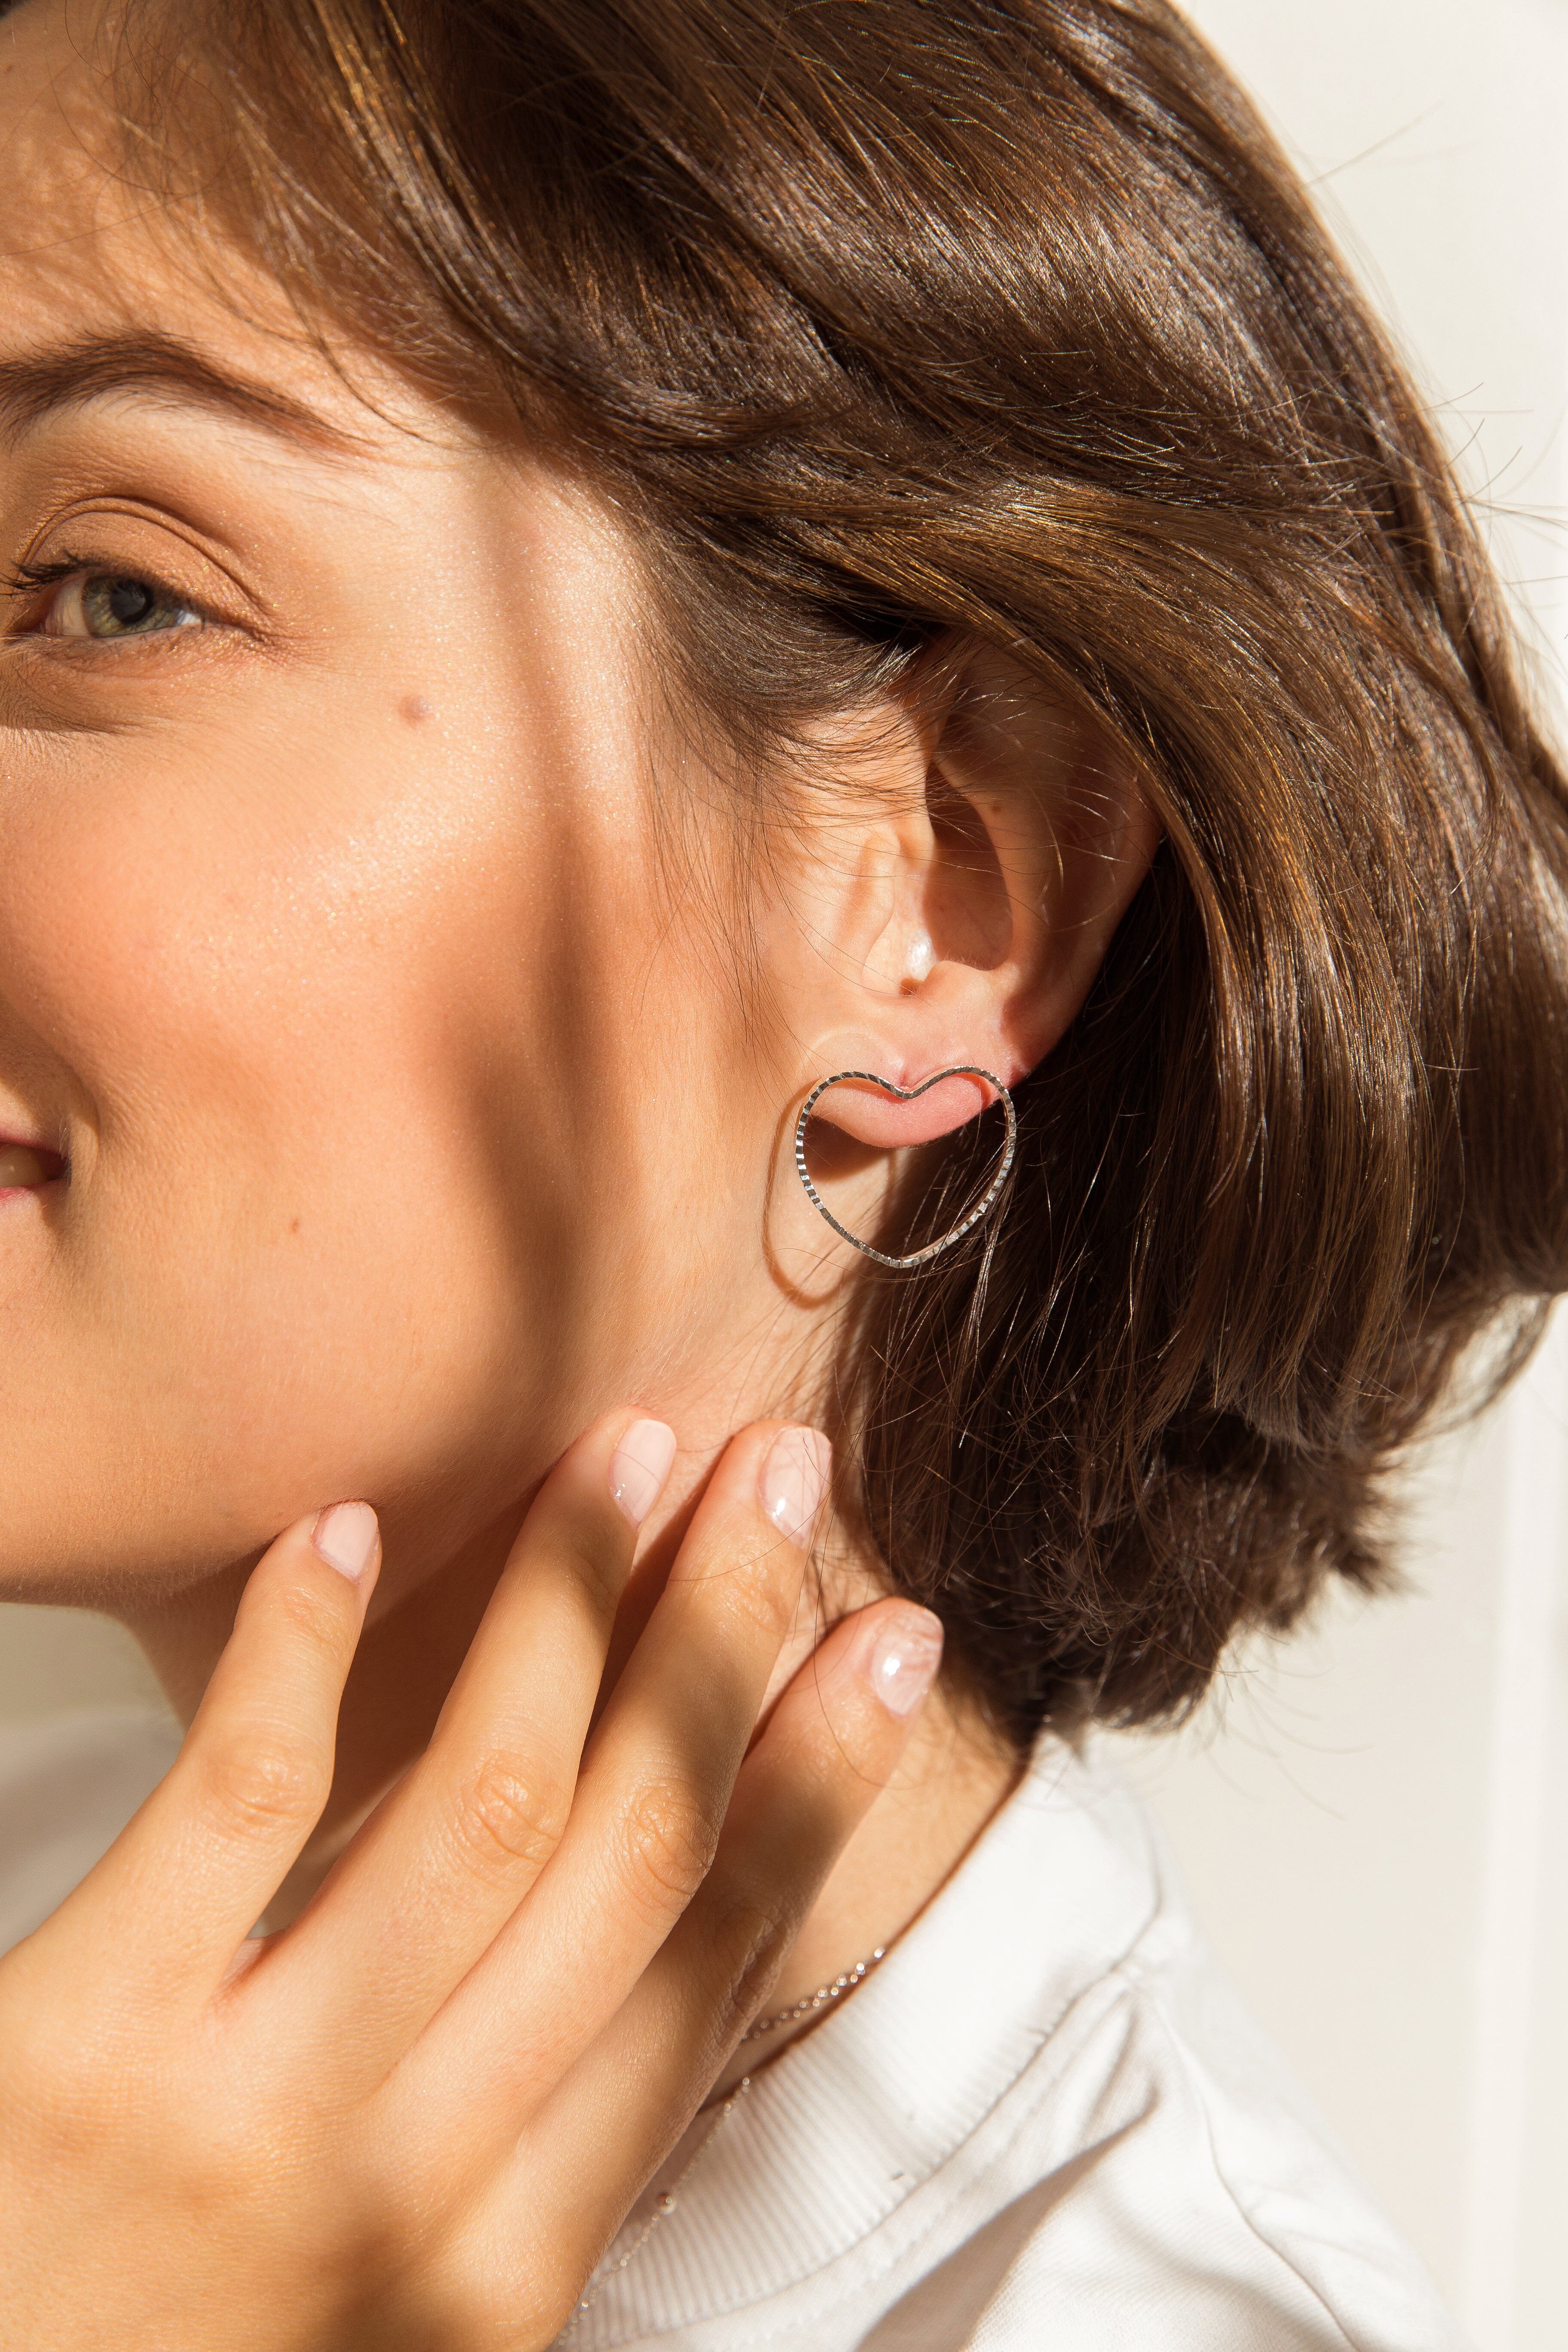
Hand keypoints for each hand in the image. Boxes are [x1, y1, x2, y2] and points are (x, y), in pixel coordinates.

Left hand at [0, 1415, 941, 2349]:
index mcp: (504, 2267)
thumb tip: (634, 1922)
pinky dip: (304, 1647)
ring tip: (624, 1455)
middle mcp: (410, 2193)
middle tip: (782, 1476)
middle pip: (631, 1851)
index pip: (709, 1965)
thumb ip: (503, 2142)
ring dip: (572, 1602)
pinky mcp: (73, 2050)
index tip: (885, 1641)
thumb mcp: (392, 2300)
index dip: (816, 1783)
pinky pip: (241, 1800)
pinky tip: (344, 1534)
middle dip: (729, 1637)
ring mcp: (247, 2116)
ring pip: (481, 1805)